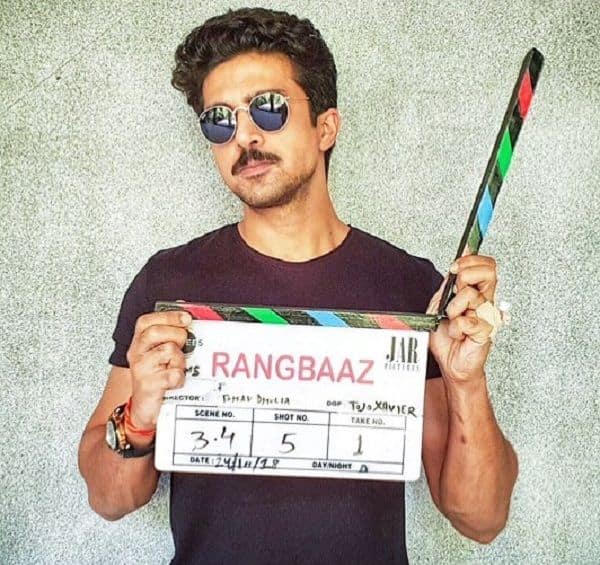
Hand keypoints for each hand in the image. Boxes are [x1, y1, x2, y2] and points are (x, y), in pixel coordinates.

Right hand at [126, 310, 191, 428]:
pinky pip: (173, 373)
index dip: (167, 316)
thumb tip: (185, 312)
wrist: (144, 410)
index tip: (186, 318)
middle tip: (183, 345)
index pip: (146, 322)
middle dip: (176, 335)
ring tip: (177, 368)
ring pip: (168, 351)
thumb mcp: (161, 355)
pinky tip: (176, 382)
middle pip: (154, 332)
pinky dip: (179, 377)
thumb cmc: (155, 379)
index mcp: (139, 344)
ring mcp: (141, 370)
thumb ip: (171, 335)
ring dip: (179, 360)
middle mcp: (137, 354)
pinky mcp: (148, 386)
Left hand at [428, 255, 496, 383]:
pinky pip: (465, 321)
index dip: (471, 261)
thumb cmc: (446, 336)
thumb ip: (449, 284)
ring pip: (470, 295)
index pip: (487, 266)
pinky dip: (455, 328)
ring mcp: (488, 316)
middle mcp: (486, 302)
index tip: (454, 268)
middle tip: (455, 291)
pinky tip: (458, 334)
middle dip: (465, 276)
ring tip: (453, 321)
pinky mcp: (487, 331)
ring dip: (453, 309)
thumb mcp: (440, 303)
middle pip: (489, 272)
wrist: (449, 361)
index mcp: (478, 293)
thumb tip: (457, 261)